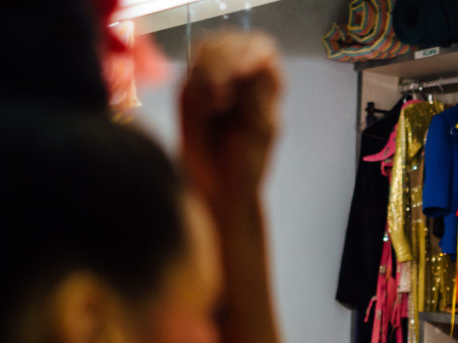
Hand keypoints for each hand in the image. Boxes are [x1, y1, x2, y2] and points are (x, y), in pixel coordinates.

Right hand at [180, 32, 281, 206]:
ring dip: (207, 71)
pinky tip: (203, 108)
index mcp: (267, 83)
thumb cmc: (246, 163)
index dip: (249, 52)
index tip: (239, 72)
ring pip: (208, 49)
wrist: (218, 186)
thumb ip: (257, 93)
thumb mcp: (259, 129)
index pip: (261, 48)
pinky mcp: (193, 89)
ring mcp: (216, 79)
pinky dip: (193, 82)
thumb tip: (258, 59)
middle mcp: (243, 75)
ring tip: (212, 106)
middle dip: (223, 60)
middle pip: (232, 41)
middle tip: (219, 95)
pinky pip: (189, 69)